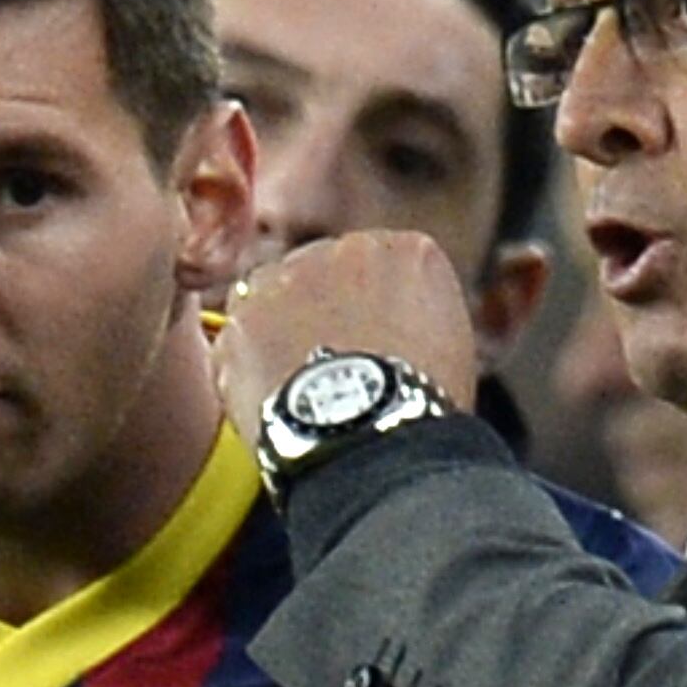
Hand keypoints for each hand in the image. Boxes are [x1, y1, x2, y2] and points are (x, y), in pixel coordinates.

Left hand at [215, 232, 482, 447]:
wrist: (373, 439)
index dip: (367, 309)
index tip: (369, 343)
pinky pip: (238, 334)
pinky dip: (247, 363)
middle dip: (320, 311)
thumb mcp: (449, 345)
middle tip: (330, 366)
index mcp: (410, 251)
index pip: (376, 266)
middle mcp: (347, 248)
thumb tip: (396, 324)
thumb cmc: (422, 408)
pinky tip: (273, 397)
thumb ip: (416, 311)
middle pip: (322, 271)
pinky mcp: (244, 315)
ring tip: (300, 385)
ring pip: (273, 293)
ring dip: (279, 330)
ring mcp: (289, 277)